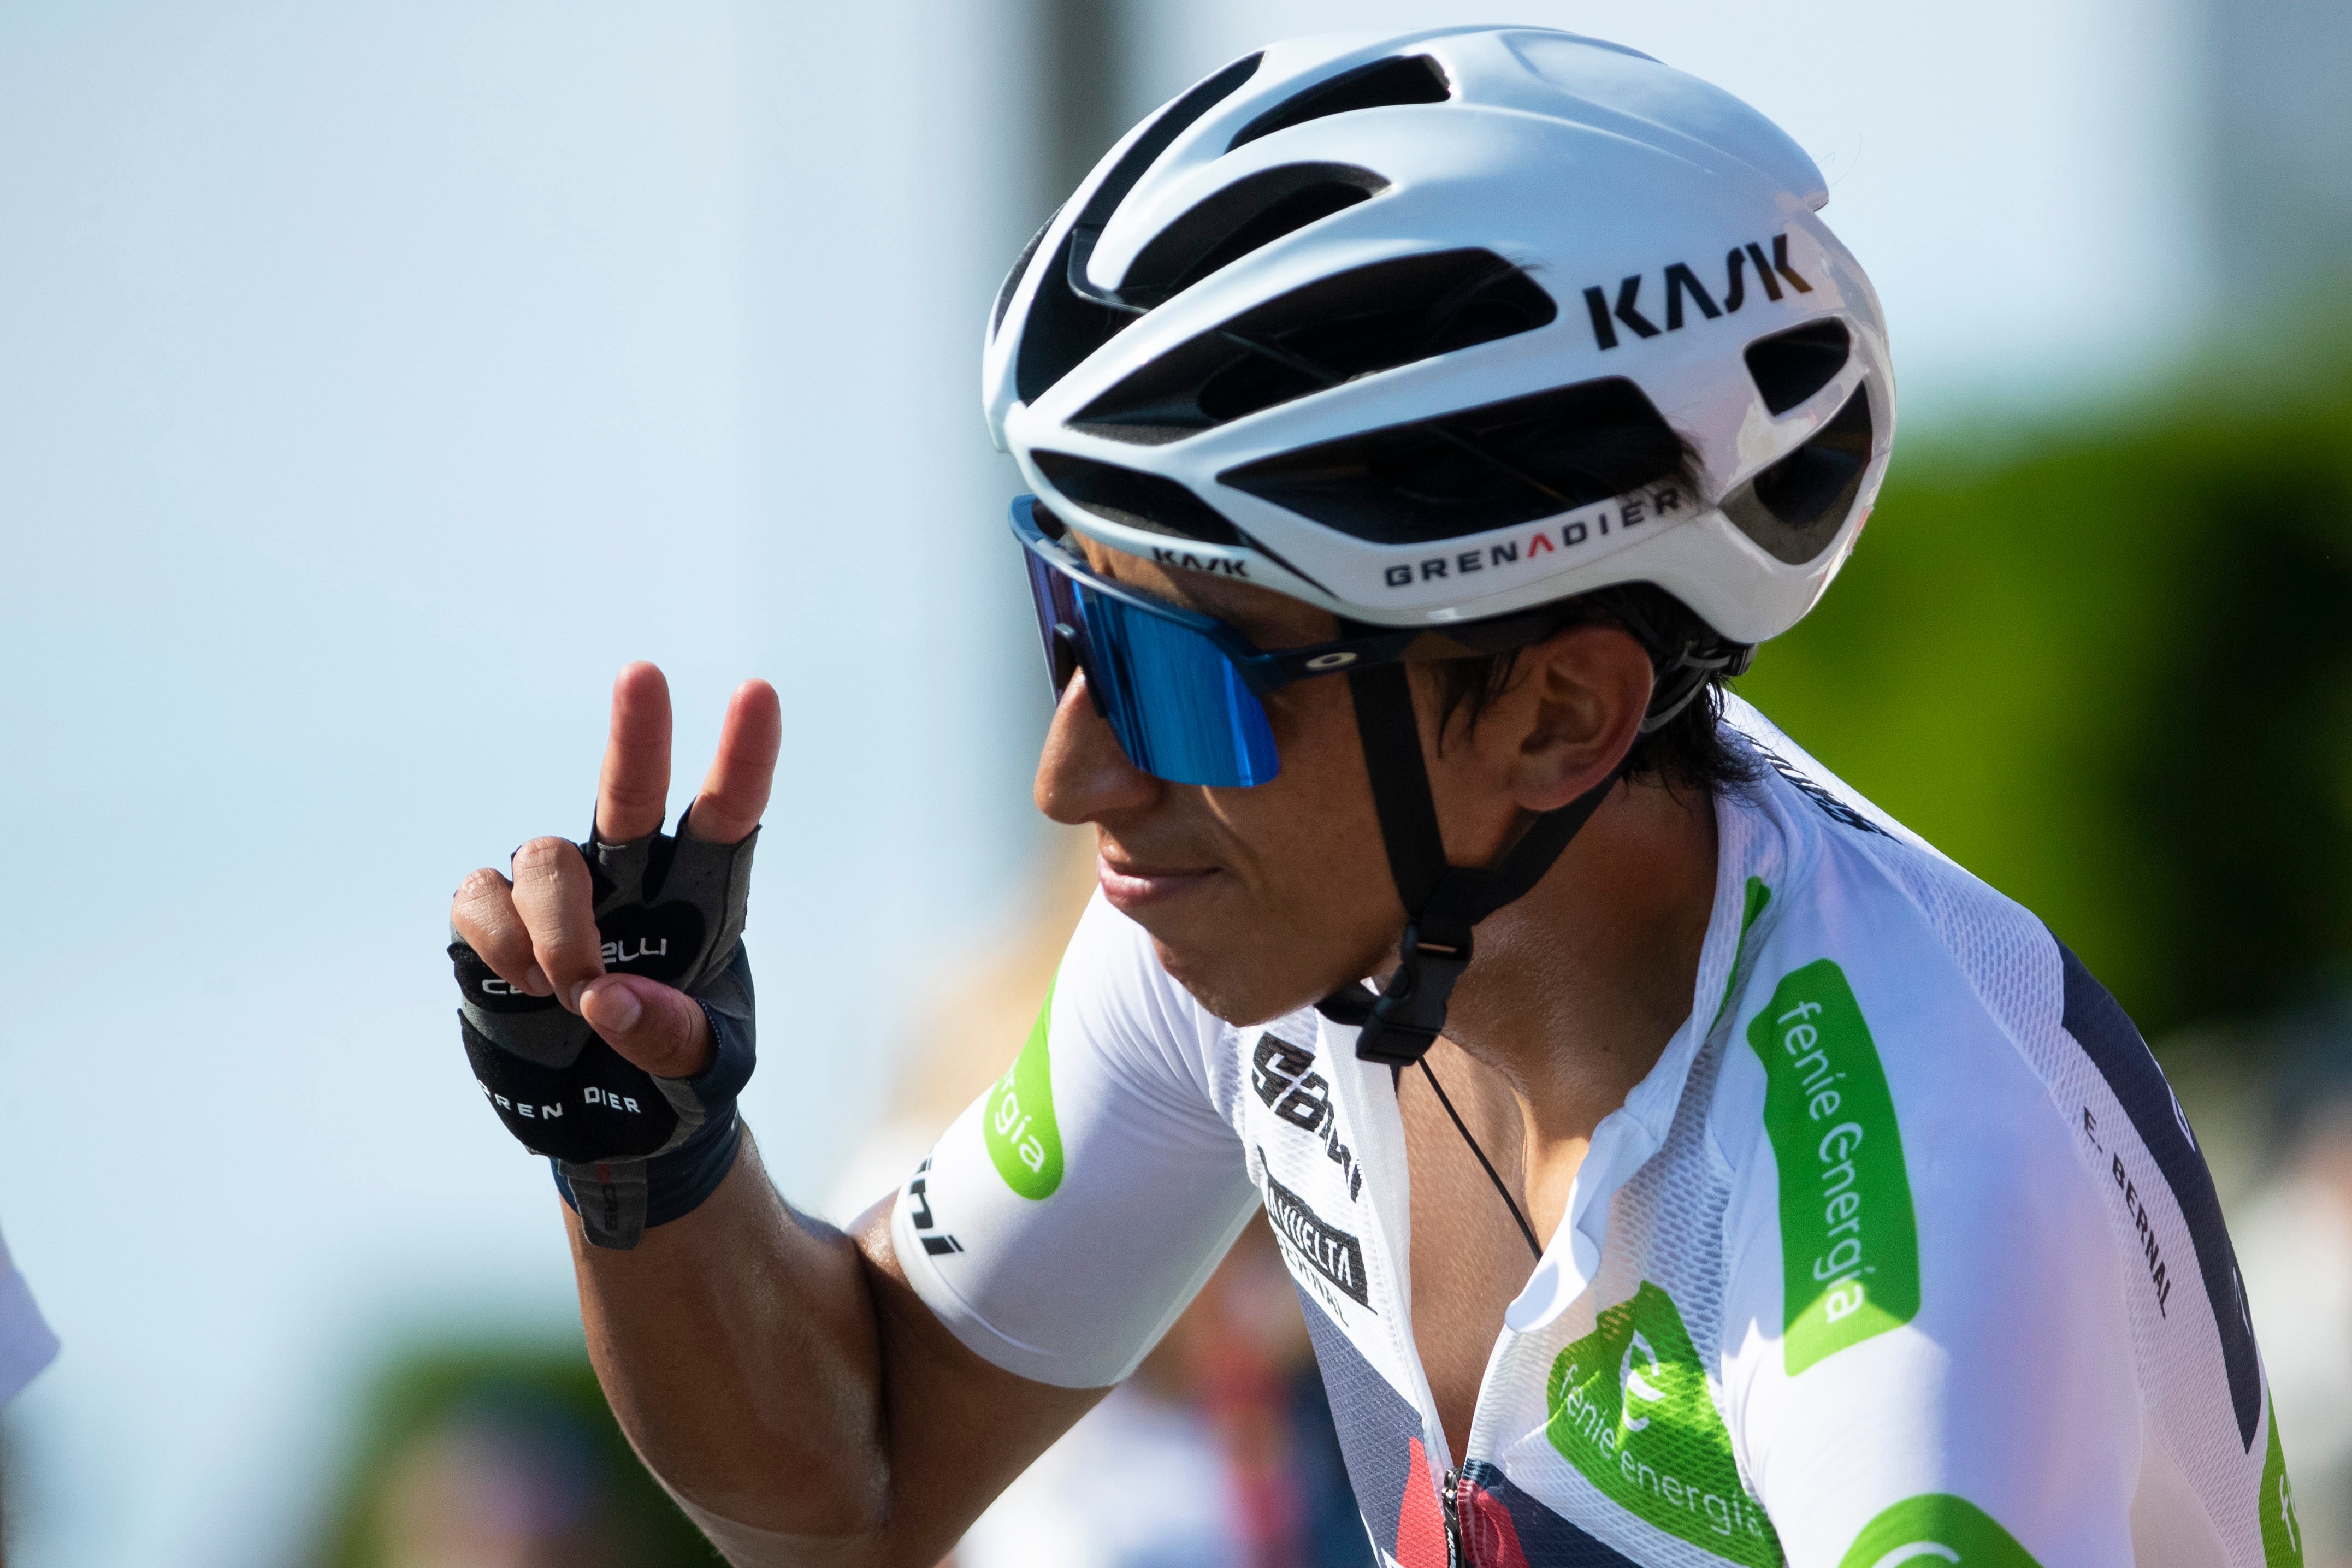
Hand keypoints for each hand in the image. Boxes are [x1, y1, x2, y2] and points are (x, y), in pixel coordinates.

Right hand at [452, 663, 780, 1074]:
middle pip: (632, 790)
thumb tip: (606, 997)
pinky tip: (522, 984)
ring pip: (546, 859)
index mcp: (703, 896)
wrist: (607, 1125)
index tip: (757, 692)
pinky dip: (500, 941)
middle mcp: (633, 877)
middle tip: (644, 672)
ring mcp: (559, 893)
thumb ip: (671, 1036)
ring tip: (569, 994)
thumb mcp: (705, 1071)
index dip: (742, 756)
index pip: (729, 813)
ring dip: (559, 929)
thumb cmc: (676, 1081)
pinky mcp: (493, 920)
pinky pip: (481, 896)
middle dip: (637, 733)